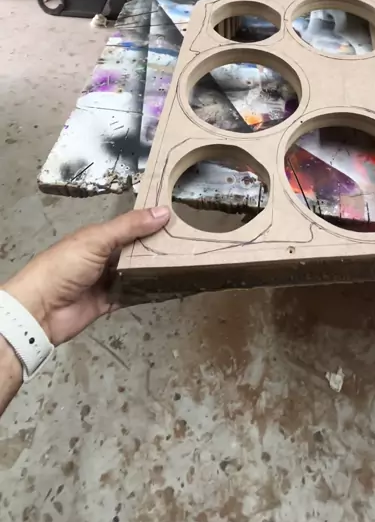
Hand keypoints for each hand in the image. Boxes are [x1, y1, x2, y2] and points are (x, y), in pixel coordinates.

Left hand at [3, 207, 169, 345]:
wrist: (41, 309)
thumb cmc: (64, 266)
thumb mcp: (98, 240)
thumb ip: (130, 227)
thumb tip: (163, 212)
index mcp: (99, 237)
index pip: (131, 227)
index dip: (151, 223)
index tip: (179, 220)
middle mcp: (104, 257)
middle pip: (136, 251)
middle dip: (156, 248)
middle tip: (187, 246)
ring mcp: (106, 280)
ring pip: (137, 273)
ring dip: (154, 270)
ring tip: (183, 265)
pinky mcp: (108, 302)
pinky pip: (133, 295)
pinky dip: (148, 292)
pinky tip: (167, 288)